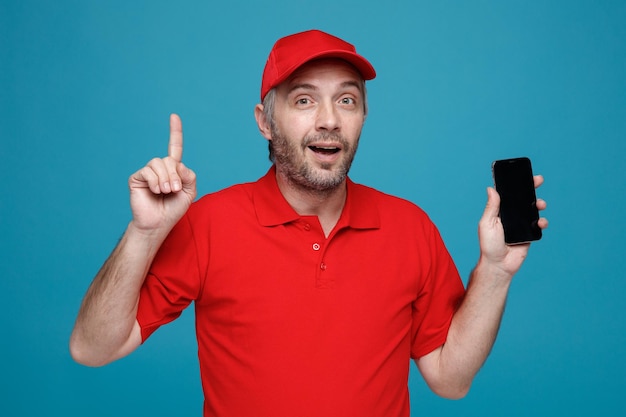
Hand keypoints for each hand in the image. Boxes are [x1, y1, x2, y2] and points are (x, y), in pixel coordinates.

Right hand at [128, 114, 196, 233]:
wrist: (159, 223)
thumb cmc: (173, 208)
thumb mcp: (189, 192)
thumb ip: (189, 176)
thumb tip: (177, 164)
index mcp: (173, 169)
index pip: (174, 147)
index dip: (175, 132)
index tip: (174, 116)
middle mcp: (159, 168)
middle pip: (170, 159)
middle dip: (175, 175)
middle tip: (174, 190)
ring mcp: (147, 172)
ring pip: (159, 163)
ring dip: (166, 179)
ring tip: (165, 192)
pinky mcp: (136, 177)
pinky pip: (148, 171)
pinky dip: (155, 181)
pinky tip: (156, 191)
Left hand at [477, 175, 547, 276]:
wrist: (499, 264)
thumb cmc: (489, 245)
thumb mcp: (487, 223)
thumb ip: (492, 207)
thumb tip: (491, 188)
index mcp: (499, 211)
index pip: (509, 195)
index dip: (516, 185)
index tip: (523, 174)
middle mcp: (511, 216)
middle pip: (523, 199)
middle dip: (531, 188)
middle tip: (538, 180)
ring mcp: (521, 224)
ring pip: (533, 210)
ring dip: (539, 204)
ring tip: (540, 204)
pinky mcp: (530, 234)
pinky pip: (539, 225)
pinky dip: (542, 222)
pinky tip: (540, 223)